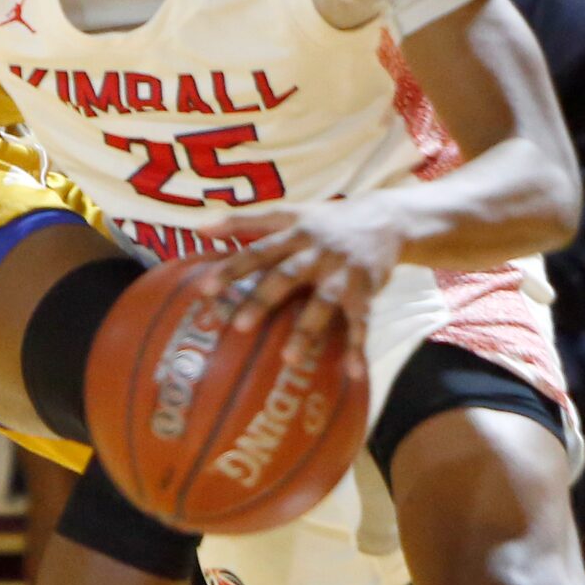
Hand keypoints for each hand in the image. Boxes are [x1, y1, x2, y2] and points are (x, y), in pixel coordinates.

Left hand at [196, 198, 405, 378]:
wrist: (385, 219)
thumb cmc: (325, 221)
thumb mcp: (288, 213)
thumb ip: (244, 221)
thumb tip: (198, 229)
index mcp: (294, 234)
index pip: (259, 250)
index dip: (233, 268)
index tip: (207, 288)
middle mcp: (317, 252)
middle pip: (287, 276)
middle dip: (264, 300)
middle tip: (240, 325)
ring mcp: (343, 272)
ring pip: (323, 303)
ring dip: (308, 330)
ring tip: (289, 358)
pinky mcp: (366, 289)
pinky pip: (362, 320)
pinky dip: (358, 346)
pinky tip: (352, 372)